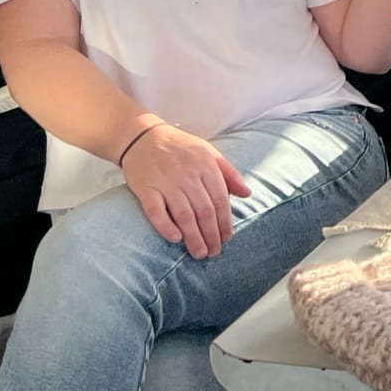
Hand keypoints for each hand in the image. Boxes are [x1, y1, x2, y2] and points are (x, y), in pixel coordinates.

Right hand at [120, 123, 250, 257]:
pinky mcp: (145, 189)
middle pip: (204, 210)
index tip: (227, 238)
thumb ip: (229, 173)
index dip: (225, 222)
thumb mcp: (209, 152)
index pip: (220, 199)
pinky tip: (176, 239)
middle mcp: (187, 174)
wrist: (143, 137)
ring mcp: (165, 182)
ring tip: (199, 253)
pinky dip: (166, 227)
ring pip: (183, 214)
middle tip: (214, 252)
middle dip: (211, 234)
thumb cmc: (180, 148)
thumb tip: (247, 193)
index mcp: (205, 165)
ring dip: (193, 237)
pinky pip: (156, 212)